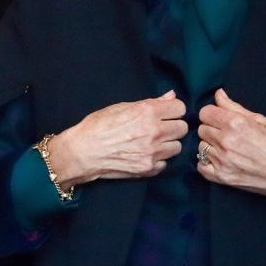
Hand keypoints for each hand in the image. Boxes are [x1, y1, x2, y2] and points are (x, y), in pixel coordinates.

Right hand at [48, 90, 187, 186]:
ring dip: (167, 144)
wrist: (83, 152)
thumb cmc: (97, 125)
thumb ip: (150, 102)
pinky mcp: (149, 169)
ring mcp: (153, 152)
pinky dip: (159, 159)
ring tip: (152, 142)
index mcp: (147, 112)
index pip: (180, 108)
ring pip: (177, 147)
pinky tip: (145, 154)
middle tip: (159, 128)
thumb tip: (171, 96)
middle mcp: (154, 132)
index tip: (165, 113)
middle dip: (172, 126)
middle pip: (182, 128)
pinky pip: (166, 162)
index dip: (173, 110)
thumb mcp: (121, 106)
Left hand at [197, 88, 265, 199]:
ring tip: (227, 149)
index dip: (213, 114)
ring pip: (201, 146)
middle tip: (227, 134)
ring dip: (211, 146)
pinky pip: (200, 165)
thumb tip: (218, 94)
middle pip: (202, 129)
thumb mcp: (261, 121)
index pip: (205, 113)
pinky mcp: (221, 178)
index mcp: (235, 124)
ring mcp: (222, 161)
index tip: (221, 119)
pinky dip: (207, 163)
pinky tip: (220, 161)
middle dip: (212, 129)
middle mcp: (225, 142)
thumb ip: (235, 107)